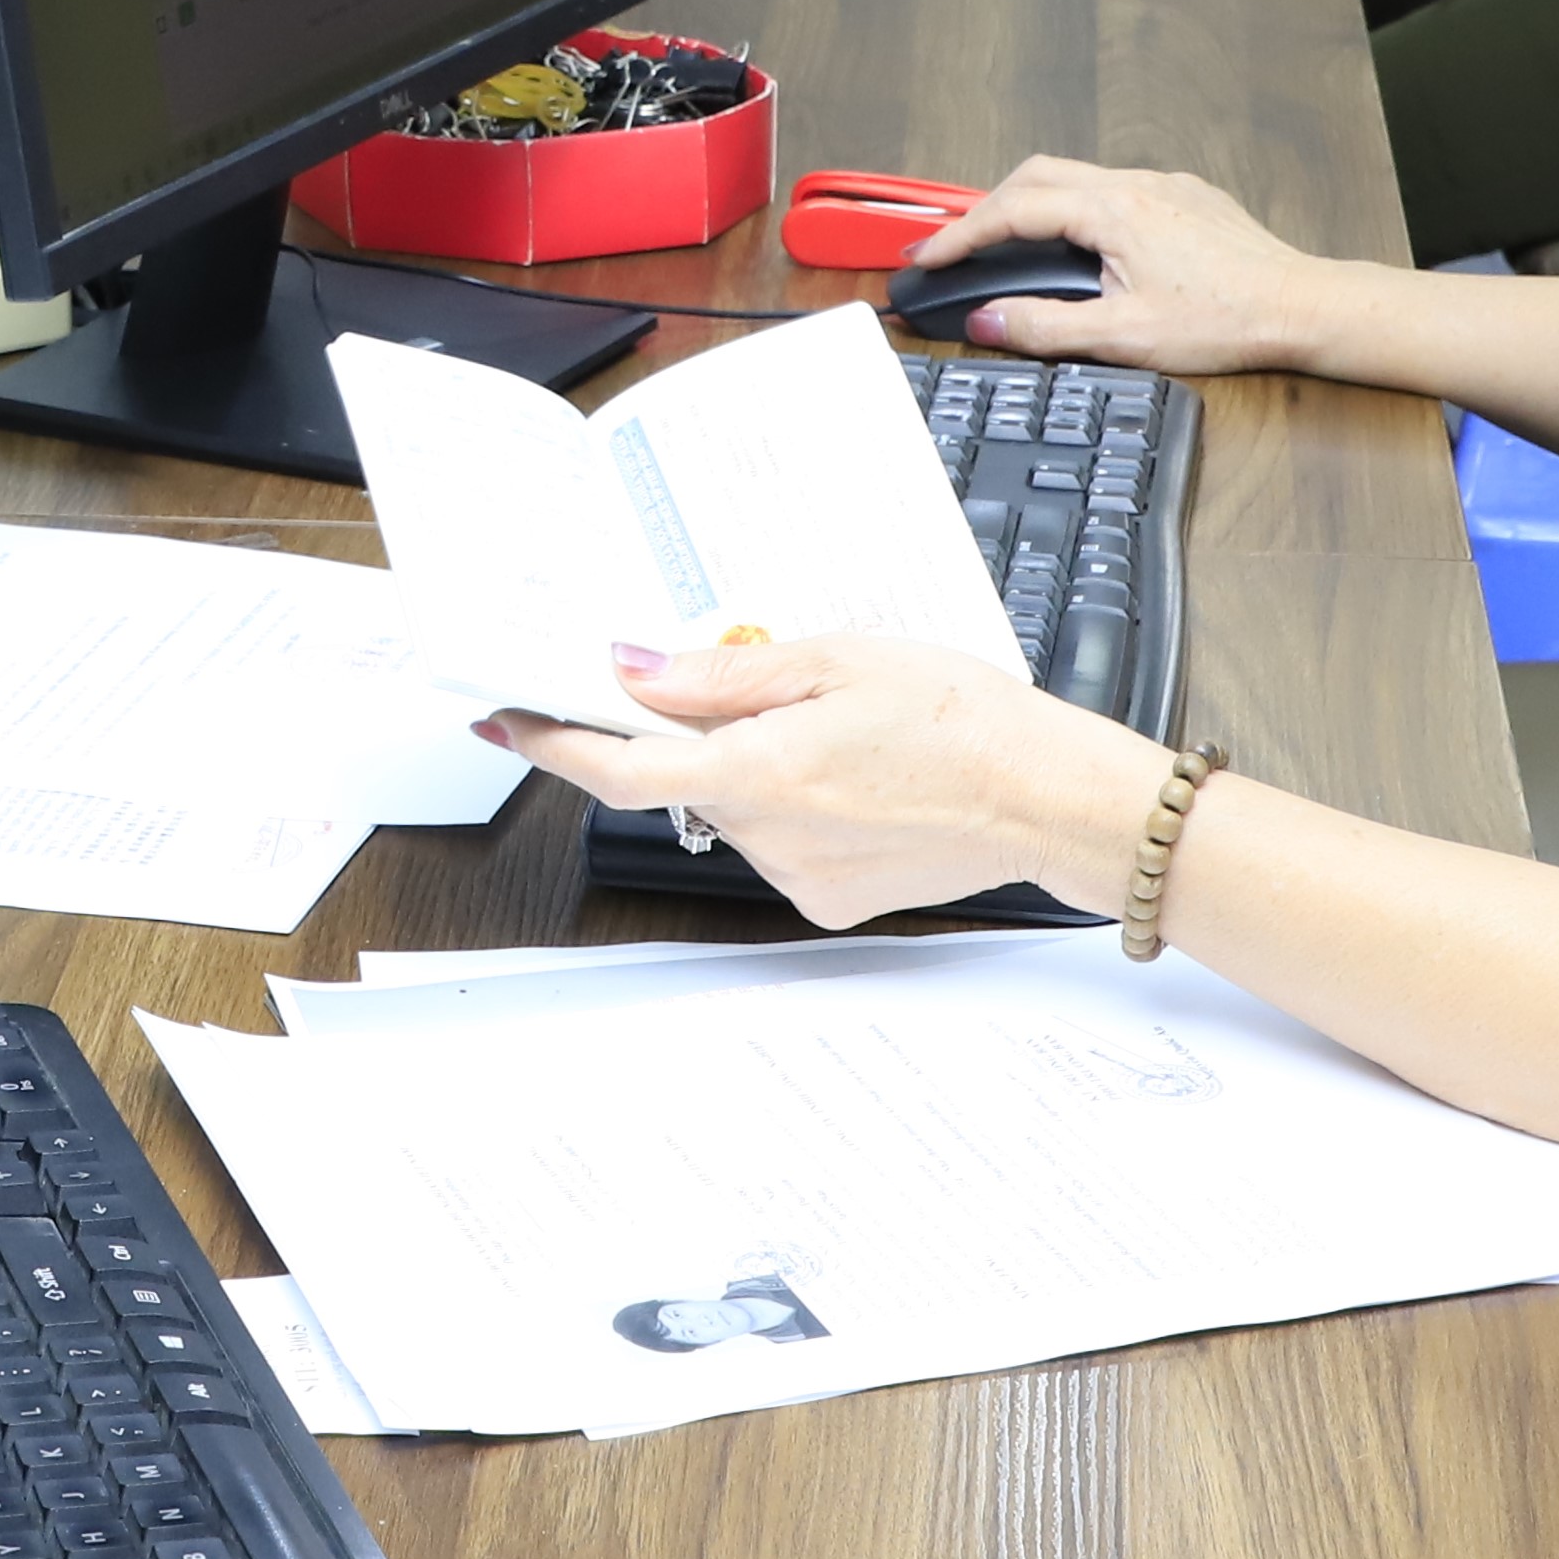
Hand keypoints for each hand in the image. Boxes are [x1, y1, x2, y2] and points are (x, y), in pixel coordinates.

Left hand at [482, 629, 1167, 929]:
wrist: (1050, 797)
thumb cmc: (961, 716)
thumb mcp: (833, 659)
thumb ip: (720, 674)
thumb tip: (632, 670)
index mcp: (761, 770)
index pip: (620, 766)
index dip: (554, 743)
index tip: (507, 719)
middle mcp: (769, 836)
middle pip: (687, 778)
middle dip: (699, 732)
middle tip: (756, 688)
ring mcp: (798, 877)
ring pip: (736, 808)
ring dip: (755, 767)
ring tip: (841, 731)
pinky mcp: (831, 900)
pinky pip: (781, 843)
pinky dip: (797, 806)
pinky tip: (859, 780)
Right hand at [907, 154, 1375, 377]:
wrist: (1301, 307)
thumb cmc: (1227, 321)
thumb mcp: (1124, 337)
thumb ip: (1044, 327)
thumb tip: (985, 320)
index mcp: (1112, 211)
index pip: (1012, 212)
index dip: (960, 235)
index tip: (927, 256)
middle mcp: (1135, 184)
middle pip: (1035, 176)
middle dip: (985, 208)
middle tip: (954, 246)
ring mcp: (1163, 186)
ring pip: (1075, 178)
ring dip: (1030, 206)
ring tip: (1004, 245)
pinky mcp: (1186, 197)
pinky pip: (1112, 188)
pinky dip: (1074, 209)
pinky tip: (1079, 245)